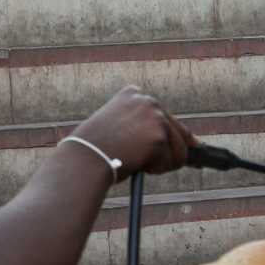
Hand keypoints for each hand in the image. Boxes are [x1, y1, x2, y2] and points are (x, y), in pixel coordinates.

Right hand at [70, 87, 193, 177]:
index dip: (165, 135)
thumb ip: (140, 126)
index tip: (162, 146)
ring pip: (178, 150)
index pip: (164, 117)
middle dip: (168, 151)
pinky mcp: (159, 137)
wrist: (85, 158)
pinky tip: (136, 163)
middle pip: (179, 132)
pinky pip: (172, 162)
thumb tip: (176, 140)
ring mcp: (155, 117)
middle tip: (153, 160)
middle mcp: (148, 101)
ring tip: (135, 161)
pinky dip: (157, 169)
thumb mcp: (117, 126)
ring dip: (162, 162)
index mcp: (134, 94)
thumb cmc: (96, 148)